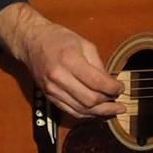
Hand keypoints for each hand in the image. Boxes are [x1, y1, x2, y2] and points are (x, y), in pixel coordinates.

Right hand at [0, 2, 123, 119]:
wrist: (31, 42)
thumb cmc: (59, 39)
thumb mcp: (84, 44)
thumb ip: (98, 65)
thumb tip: (110, 84)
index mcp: (70, 60)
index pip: (97, 82)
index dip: (113, 89)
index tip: (121, 88)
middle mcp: (59, 77)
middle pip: (90, 100)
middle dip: (108, 103)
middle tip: (120, 102)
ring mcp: (52, 90)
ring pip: (81, 110)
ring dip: (100, 113)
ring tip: (113, 111)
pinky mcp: (49, 97)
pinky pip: (71, 111)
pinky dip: (86, 114)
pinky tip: (97, 112)